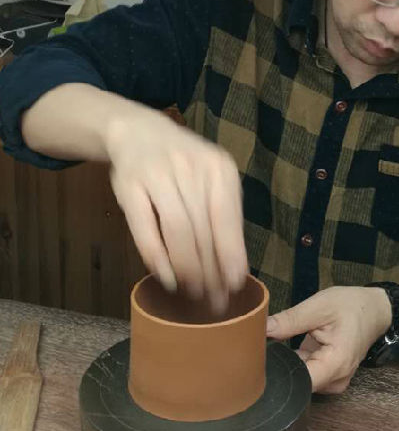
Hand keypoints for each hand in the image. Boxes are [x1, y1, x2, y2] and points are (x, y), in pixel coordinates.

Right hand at [106, 108, 246, 313]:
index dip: (231, 255)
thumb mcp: (211, 179)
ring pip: (178, 231)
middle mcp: (191, 168)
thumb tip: (235, 269)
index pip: (228, 219)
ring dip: (187, 268)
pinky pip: (145, 229)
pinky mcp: (130, 187)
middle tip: (214, 299)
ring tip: (193, 292)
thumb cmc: (183, 165)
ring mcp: (158, 176)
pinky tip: (167, 278)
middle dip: (211, 270)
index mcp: (218, 168)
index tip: (235, 285)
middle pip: (204, 230)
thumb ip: (224, 216)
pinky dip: (157, 258)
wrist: (137, 131)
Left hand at [265, 286, 391, 393]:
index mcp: (336, 364)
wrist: (374, 310)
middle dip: (278, 365)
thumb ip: (290, 320)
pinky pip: (305, 374)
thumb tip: (260, 330)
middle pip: (297, 382)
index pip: (298, 382)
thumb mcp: (319, 306)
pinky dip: (294, 362)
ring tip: (273, 345)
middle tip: (260, 346)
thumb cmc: (352, 306)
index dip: (276, 372)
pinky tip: (286, 348)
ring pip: (299, 379)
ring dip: (286, 363)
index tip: (258, 358)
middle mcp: (335, 380)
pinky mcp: (328, 377)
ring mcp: (332, 381)